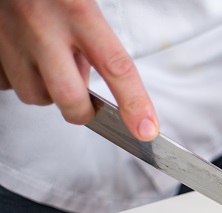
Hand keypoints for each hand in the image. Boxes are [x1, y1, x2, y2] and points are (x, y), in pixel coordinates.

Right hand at [0, 0, 157, 140]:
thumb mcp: (80, 3)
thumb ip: (91, 41)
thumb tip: (86, 82)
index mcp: (78, 12)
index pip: (116, 67)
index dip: (135, 103)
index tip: (146, 129)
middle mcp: (43, 26)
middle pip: (69, 98)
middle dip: (81, 111)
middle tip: (87, 106)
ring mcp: (10, 37)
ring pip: (35, 95)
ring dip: (48, 92)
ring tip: (50, 65)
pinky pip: (6, 84)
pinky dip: (19, 80)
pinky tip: (24, 58)